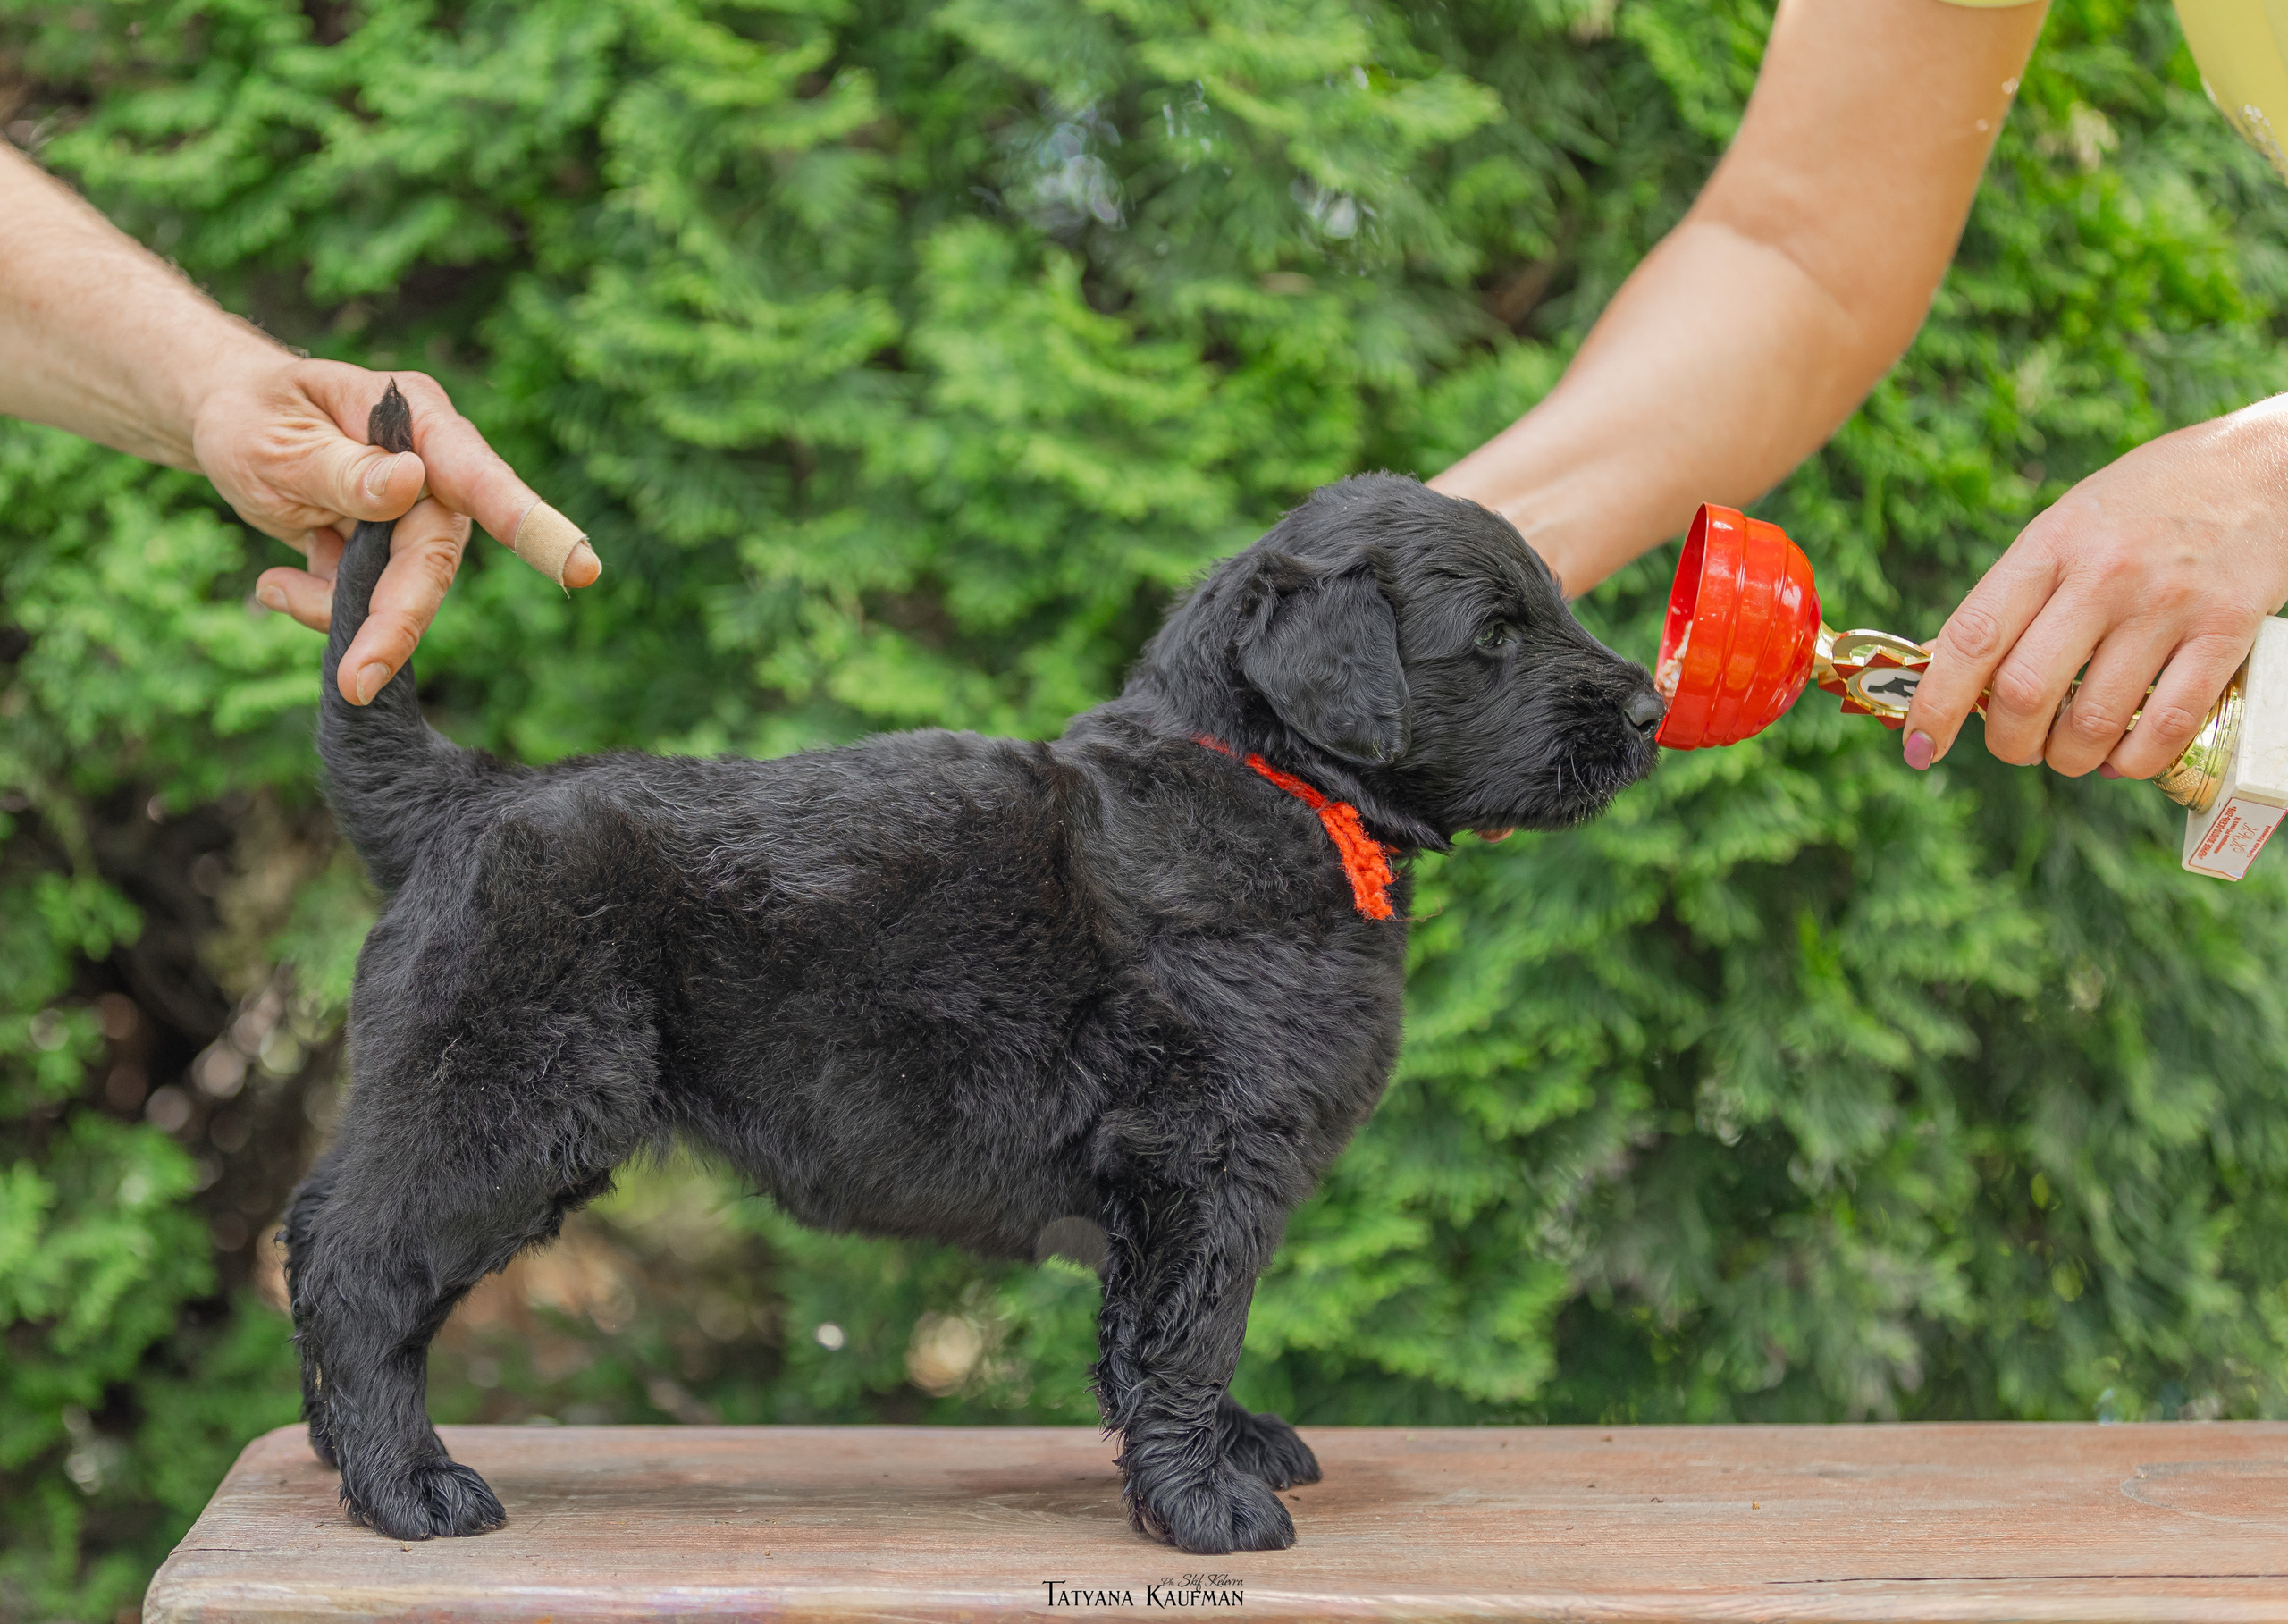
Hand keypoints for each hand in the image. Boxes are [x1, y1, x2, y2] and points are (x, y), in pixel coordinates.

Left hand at [189, 358, 600, 704]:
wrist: (227, 422)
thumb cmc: (252, 414)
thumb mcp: (274, 438)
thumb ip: (341, 469)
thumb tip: (411, 486)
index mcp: (417, 421)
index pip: (477, 476)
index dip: (528, 523)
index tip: (579, 567)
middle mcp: (433, 471)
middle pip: (436, 557)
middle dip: (397, 620)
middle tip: (356, 681)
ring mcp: (418, 516)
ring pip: (407, 591)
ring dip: (348, 616)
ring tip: (275, 588)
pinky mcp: (394, 554)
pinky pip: (375, 603)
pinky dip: (324, 608)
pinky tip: (277, 583)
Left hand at [1902, 399, 2287, 780]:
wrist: (2263, 467)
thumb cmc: (2147, 503)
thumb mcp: (2067, 524)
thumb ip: (2017, 593)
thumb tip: (1953, 670)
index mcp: (2050, 544)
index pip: (1972, 637)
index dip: (1935, 705)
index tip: (1919, 747)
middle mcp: (2105, 574)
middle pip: (2026, 691)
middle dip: (2008, 742)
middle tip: (2015, 747)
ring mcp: (2167, 605)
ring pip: (2094, 722)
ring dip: (2068, 758)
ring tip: (2069, 752)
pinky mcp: (2225, 632)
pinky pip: (2167, 725)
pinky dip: (2132, 762)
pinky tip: (2120, 758)